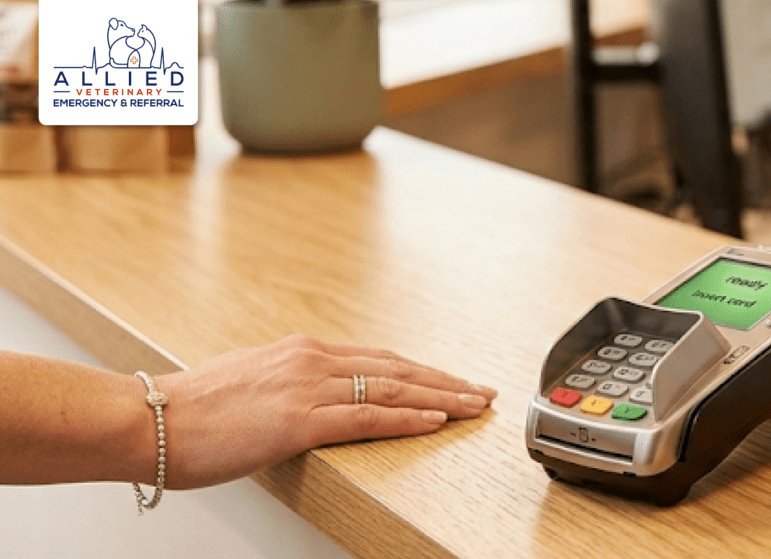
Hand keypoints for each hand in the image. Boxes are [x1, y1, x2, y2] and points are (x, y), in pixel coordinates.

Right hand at [157, 334, 496, 488]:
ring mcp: (307, 387)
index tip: (451, 379)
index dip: (422, 371)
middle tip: (481, 390)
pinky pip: (367, 418)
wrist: (151, 420)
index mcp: (303, 351)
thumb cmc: (195, 410)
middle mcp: (312, 360)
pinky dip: (407, 419)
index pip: (380, 358)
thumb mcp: (255, 382)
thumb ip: (293, 383)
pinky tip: (436, 421)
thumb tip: (318, 396)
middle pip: (397, 368)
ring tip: (475, 406)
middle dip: (446, 380)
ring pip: (392, 389)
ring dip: (442, 398)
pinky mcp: (299, 419)